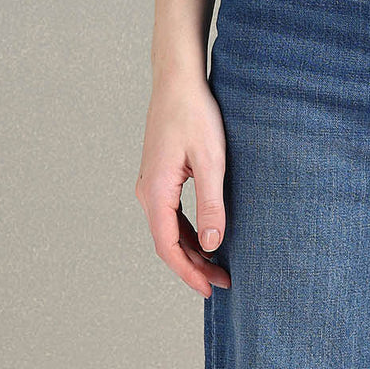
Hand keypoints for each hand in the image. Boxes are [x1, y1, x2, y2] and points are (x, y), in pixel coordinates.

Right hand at [135, 72, 232, 296]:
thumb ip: (211, 204)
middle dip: (194, 265)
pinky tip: (205, 236)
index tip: (210, 290)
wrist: (177, 78)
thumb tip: (213, 245)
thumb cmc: (194, 113)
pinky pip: (170, 213)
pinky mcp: (159, 174)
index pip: (169, 247)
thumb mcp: (211, 160)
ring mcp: (151, 183)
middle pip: (168, 242)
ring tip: (218, 265)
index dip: (189, 273)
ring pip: (169, 229)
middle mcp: (147, 192)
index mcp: (155, 192)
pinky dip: (187, 230)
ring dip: (192, 249)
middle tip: (222, 281)